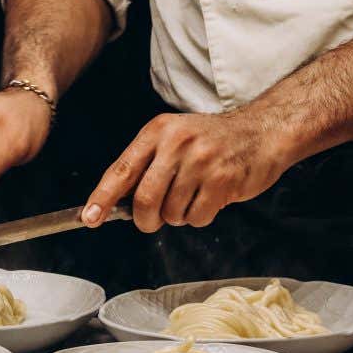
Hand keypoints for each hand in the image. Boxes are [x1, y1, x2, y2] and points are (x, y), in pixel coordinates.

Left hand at [82, 110, 291, 231]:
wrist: (263, 132)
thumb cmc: (214, 141)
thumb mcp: (175, 139)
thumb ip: (148, 165)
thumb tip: (116, 203)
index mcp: (158, 131)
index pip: (121, 169)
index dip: (102, 198)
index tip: (90, 218)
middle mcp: (176, 143)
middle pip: (145, 199)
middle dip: (145, 219)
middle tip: (152, 221)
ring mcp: (201, 161)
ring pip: (171, 212)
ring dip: (178, 216)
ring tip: (194, 196)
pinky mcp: (222, 180)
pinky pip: (197, 218)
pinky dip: (200, 217)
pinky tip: (211, 198)